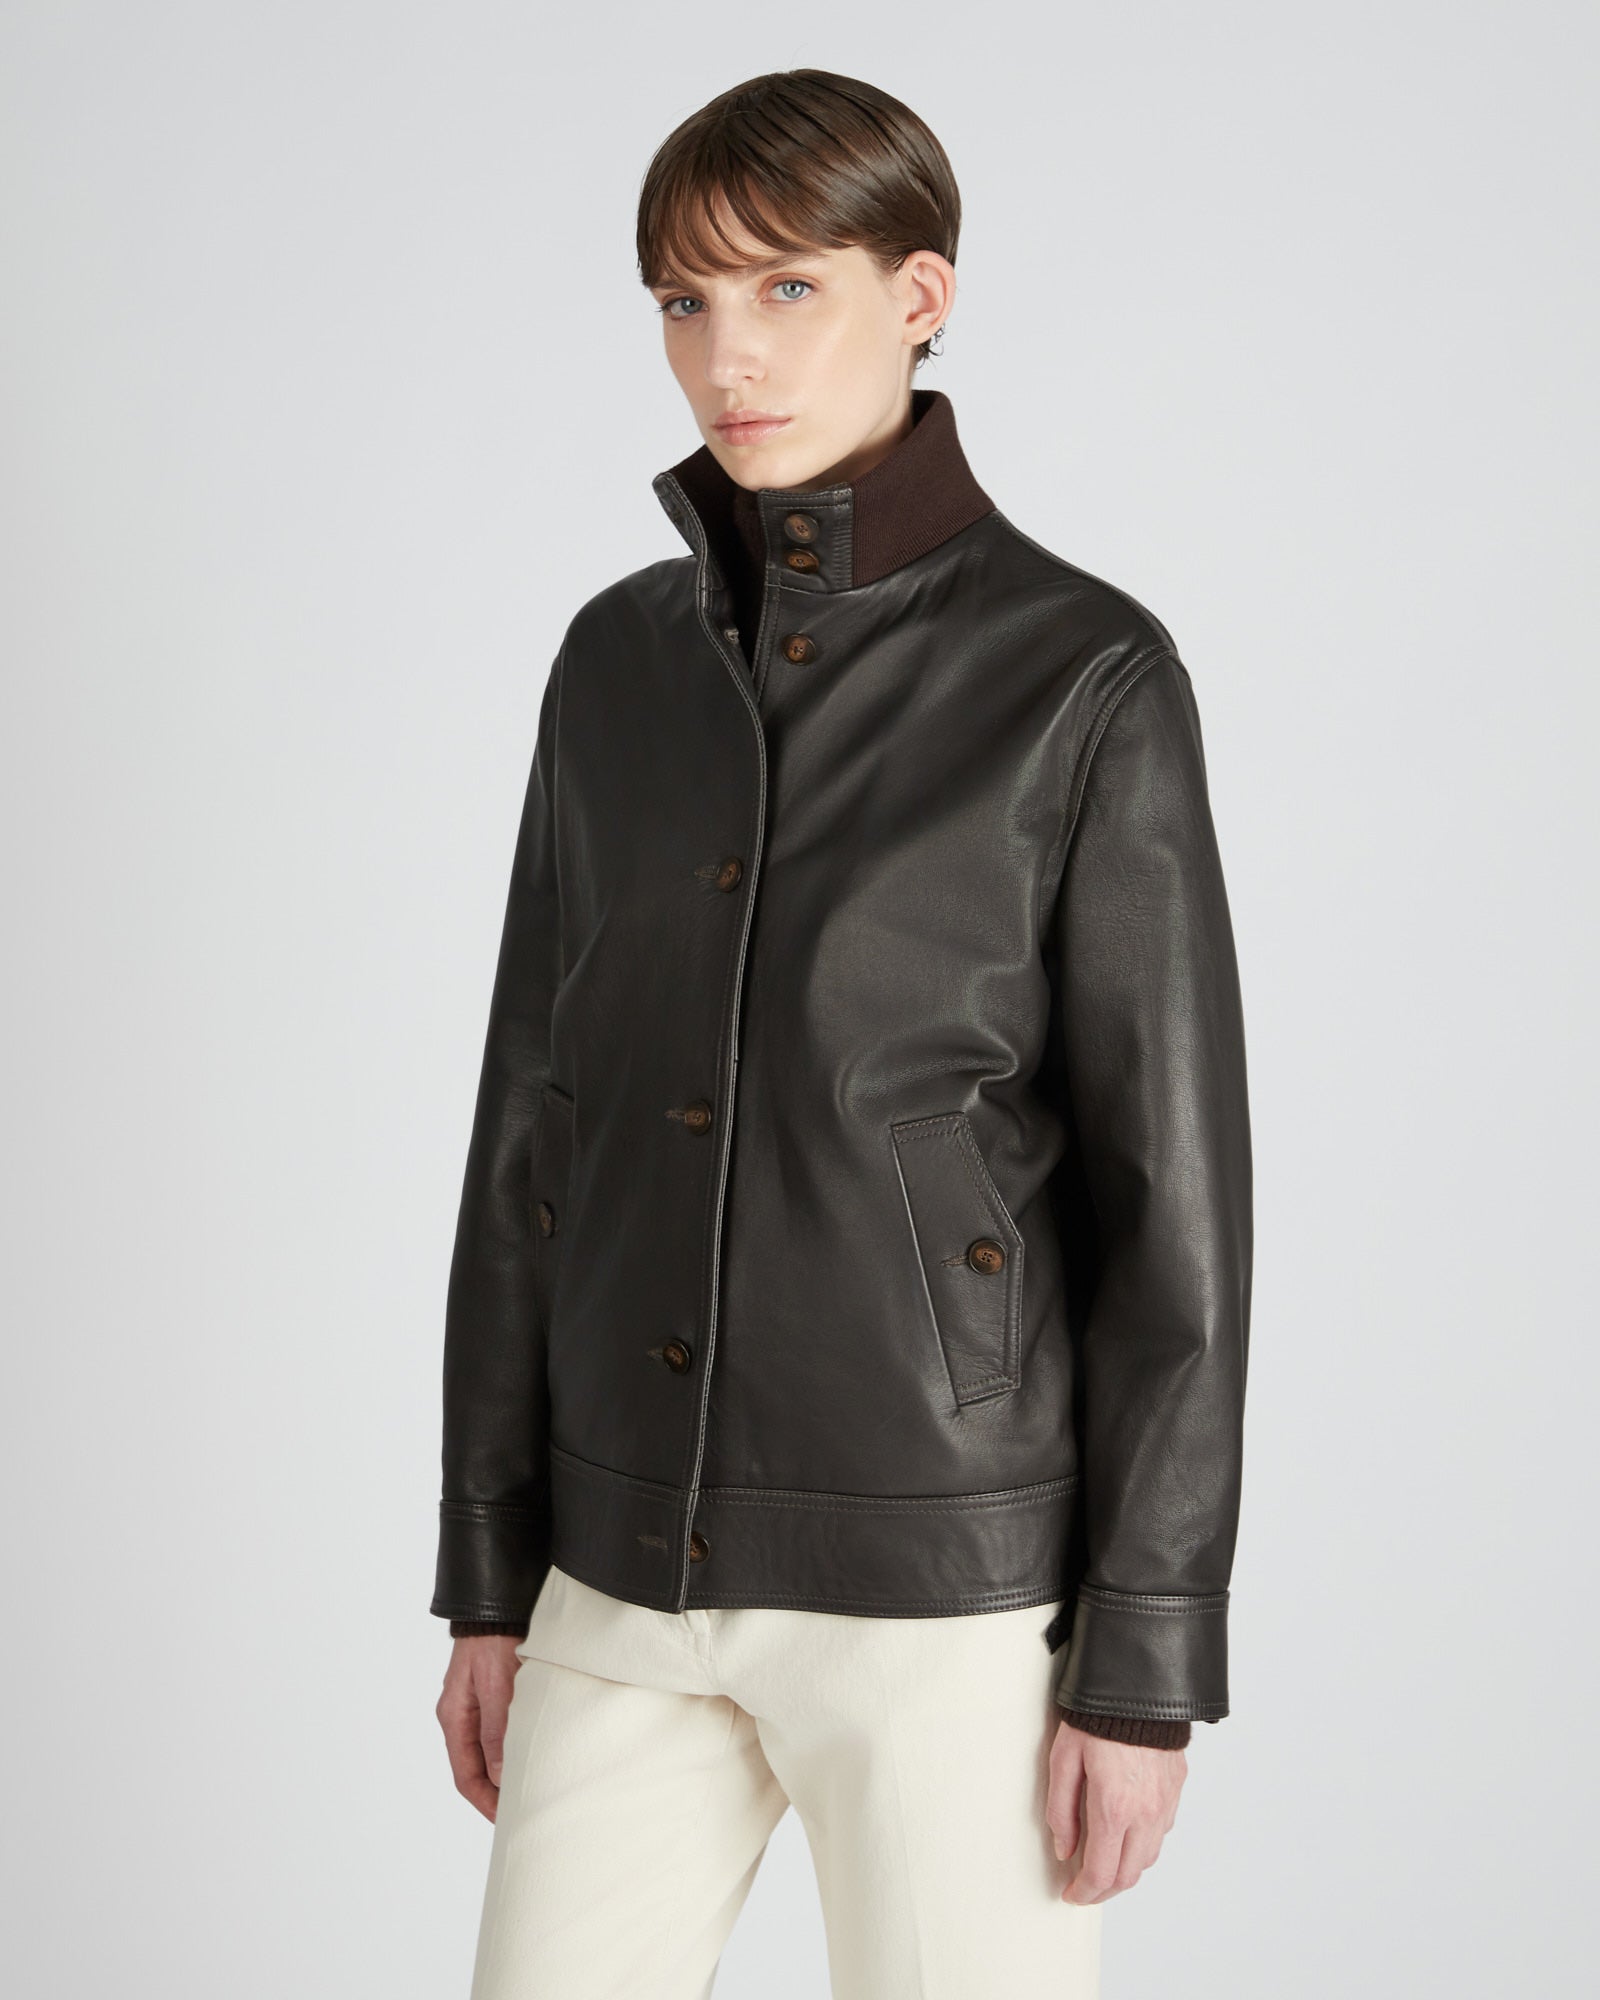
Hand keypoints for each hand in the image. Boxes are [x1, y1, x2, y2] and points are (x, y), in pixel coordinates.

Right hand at [437, 1634, 522, 1821]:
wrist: (497, 1604)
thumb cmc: (494, 1639)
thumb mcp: (496, 1686)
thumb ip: (497, 1730)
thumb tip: (501, 1775)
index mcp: (454, 1717)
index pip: (465, 1775)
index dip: (485, 1802)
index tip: (506, 1820)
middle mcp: (461, 1715)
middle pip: (475, 1768)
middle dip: (495, 1794)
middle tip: (521, 1811)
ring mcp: (475, 1705)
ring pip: (488, 1752)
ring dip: (504, 1773)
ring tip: (528, 1789)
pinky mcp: (492, 1695)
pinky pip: (498, 1733)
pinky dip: (511, 1750)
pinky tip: (528, 1755)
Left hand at [1046, 1717, 1186, 1903]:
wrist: (1137, 1687)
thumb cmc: (1095, 1717)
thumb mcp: (1063, 1760)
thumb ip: (1061, 1811)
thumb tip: (1064, 1850)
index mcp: (1114, 1808)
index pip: (1102, 1873)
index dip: (1084, 1893)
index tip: (1071, 1894)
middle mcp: (1145, 1813)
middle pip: (1128, 1876)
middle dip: (1104, 1890)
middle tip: (1085, 1888)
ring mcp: (1165, 1803)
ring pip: (1148, 1858)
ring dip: (1125, 1869)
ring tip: (1103, 1862)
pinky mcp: (1176, 1789)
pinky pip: (1162, 1831)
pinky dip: (1143, 1844)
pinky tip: (1126, 1833)